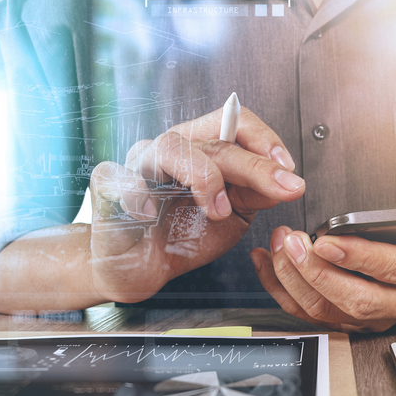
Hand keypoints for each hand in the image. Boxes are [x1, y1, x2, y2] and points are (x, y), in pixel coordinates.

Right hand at [87, 106, 304, 301]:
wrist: (140, 271)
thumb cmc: (181, 236)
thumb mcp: (232, 217)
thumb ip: (255, 194)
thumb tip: (286, 181)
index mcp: (202, 151)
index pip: (234, 124)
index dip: (263, 139)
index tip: (288, 168)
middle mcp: (171, 151)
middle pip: (213, 140)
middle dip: (253, 165)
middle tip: (282, 187)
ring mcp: (137, 166)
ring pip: (171, 147)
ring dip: (203, 177)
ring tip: (217, 208)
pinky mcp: (107, 188)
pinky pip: (115, 177)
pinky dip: (133, 193)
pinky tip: (146, 214)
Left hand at [251, 200, 395, 331]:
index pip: (393, 270)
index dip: (359, 257)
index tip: (327, 241)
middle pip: (356, 299)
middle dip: (319, 273)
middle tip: (293, 244)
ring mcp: (375, 318)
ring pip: (329, 312)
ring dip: (296, 282)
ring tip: (279, 248)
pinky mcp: (351, 322)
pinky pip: (311, 314)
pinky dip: (283, 291)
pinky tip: (268, 264)